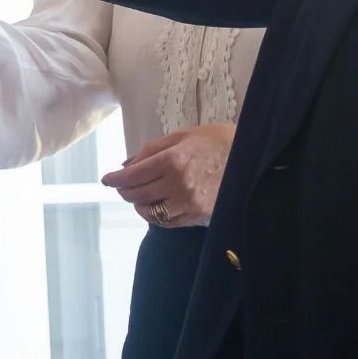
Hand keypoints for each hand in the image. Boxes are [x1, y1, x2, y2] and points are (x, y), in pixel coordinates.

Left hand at [100, 123, 234, 227]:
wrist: (251, 157)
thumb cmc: (215, 140)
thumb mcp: (181, 136)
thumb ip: (151, 151)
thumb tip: (127, 166)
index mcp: (172, 161)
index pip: (132, 176)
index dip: (114, 179)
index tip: (106, 179)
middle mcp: (178, 185)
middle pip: (137, 195)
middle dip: (124, 191)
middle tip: (121, 186)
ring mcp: (189, 204)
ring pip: (150, 212)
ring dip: (139, 205)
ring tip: (139, 196)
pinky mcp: (198, 216)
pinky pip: (167, 222)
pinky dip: (156, 215)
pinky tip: (156, 206)